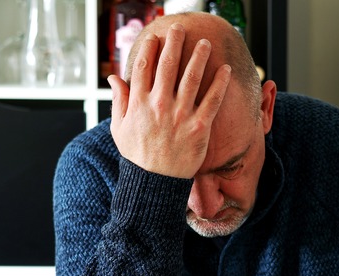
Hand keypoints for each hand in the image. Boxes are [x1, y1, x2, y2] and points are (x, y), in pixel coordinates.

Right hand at [107, 23, 231, 178]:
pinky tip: (225, 70)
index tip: (156, 36)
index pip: (144, 67)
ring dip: (199, 56)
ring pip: (191, 77)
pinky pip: (212, 100)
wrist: (154, 184)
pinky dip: (220, 83)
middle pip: (168, 65)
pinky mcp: (199, 127)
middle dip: (174, 42)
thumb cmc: (137, 157)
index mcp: (138, 104)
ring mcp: (180, 115)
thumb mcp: (119, 129)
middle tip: (181, 28)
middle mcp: (159, 105)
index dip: (150, 48)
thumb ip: (118, 100)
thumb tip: (113, 78)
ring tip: (205, 43)